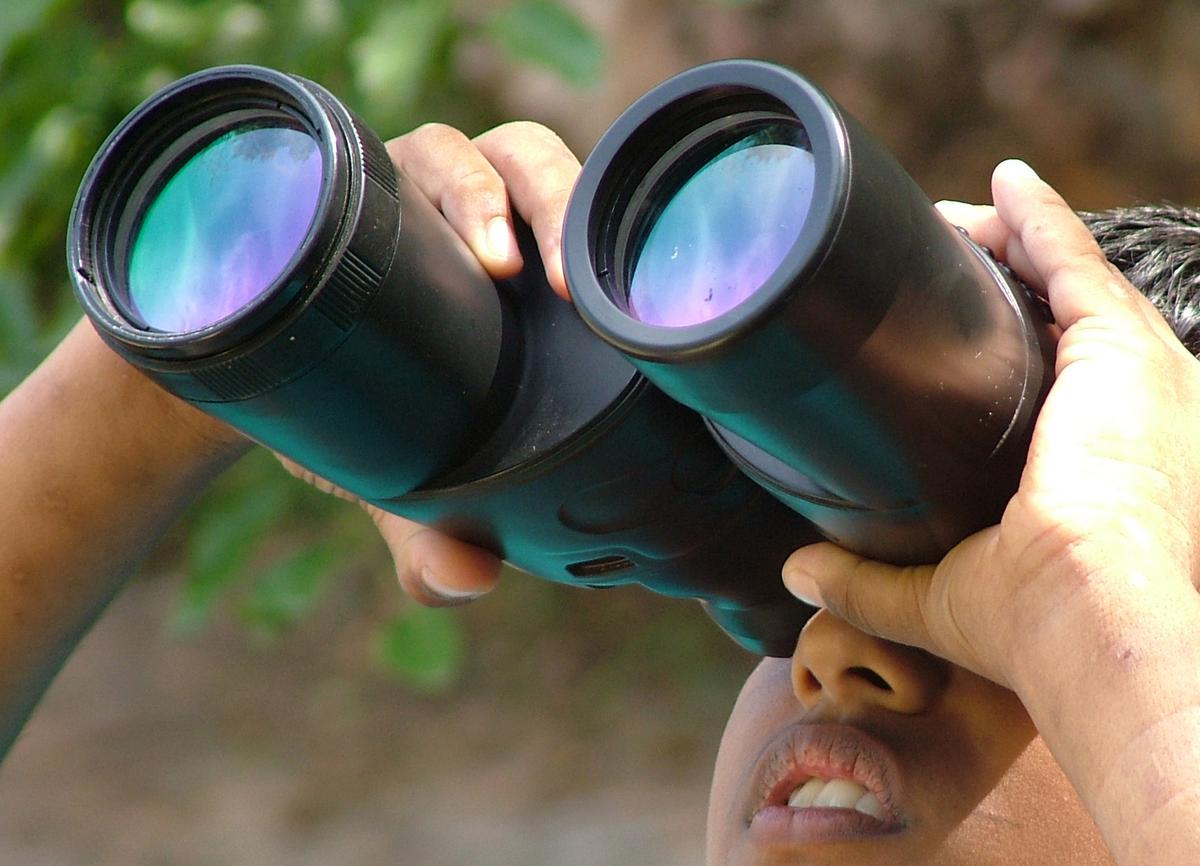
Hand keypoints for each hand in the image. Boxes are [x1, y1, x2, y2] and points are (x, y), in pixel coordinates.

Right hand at [280, 121, 581, 605]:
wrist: (259, 374)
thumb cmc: (360, 408)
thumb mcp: (400, 471)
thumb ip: (435, 527)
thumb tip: (466, 583)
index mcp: (518, 269)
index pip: (579, 229)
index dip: (601, 256)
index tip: (606, 308)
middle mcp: (473, 214)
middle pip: (538, 169)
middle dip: (557, 209)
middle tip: (554, 284)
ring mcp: (406, 187)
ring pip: (463, 150)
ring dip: (481, 190)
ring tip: (487, 259)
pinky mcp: (341, 176)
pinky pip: (363, 150)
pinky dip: (383, 175)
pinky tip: (383, 218)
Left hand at [781, 159, 1199, 690]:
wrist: (1097, 613)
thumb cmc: (1038, 626)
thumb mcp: (937, 599)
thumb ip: (864, 583)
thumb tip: (794, 571)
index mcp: (1106, 475)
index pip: (1056, 392)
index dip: (1010, 355)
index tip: (950, 331)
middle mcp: (1137, 418)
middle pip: (1062, 324)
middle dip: (1007, 285)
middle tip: (945, 259)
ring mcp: (1136, 376)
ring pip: (1066, 283)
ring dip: (1012, 242)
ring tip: (956, 218)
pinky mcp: (1118, 346)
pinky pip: (1074, 260)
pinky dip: (1040, 220)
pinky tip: (1003, 183)